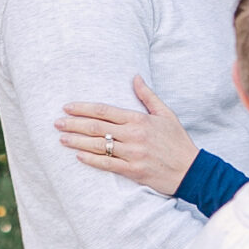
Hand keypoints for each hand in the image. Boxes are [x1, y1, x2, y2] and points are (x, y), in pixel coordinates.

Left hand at [56, 79, 197, 195]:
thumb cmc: (178, 141)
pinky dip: (91, 160)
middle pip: (96, 127)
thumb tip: (135, 77)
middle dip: (73, 124)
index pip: (104, 111)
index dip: (83, 108)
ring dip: (77, 142)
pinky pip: (107, 164)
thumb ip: (148, 96)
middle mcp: (133, 135)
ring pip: (98, 146)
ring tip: (62, 139)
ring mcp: (132, 154)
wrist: (191, 170)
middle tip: (57, 123)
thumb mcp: (166, 114)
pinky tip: (78, 156)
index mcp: (139, 119)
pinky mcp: (133, 171)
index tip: (67, 107)